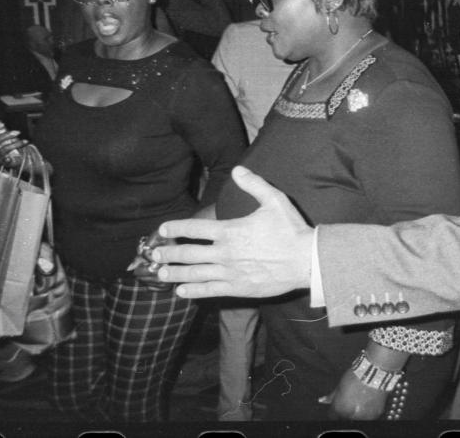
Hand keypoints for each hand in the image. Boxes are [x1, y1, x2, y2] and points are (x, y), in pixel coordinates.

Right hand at [0, 121, 26, 165]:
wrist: (17, 156)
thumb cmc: (10, 141)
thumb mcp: (7, 131)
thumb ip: (4, 125)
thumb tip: (2, 115)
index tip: (1, 123)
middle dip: (6, 135)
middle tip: (17, 132)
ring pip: (2, 150)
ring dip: (14, 144)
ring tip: (23, 141)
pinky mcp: (4, 161)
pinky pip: (5, 160)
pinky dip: (8, 159)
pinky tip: (10, 157)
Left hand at [151, 166, 313, 297]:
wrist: (306, 260)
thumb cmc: (291, 230)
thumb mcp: (275, 200)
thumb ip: (254, 184)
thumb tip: (237, 168)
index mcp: (230, 230)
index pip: (194, 227)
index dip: (175, 227)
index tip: (162, 229)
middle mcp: (225, 252)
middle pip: (188, 252)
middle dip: (168, 253)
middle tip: (153, 254)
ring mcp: (229, 272)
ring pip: (194, 274)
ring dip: (174, 273)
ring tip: (160, 273)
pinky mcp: (237, 287)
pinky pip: (209, 290)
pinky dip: (193, 291)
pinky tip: (181, 291)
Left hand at [320, 368, 388, 419]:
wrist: (375, 372)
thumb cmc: (356, 376)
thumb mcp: (340, 385)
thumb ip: (331, 396)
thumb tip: (322, 400)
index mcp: (340, 408)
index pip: (332, 416)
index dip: (333, 410)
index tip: (335, 406)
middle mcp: (351, 415)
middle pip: (344, 419)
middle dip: (344, 413)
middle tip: (348, 402)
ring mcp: (364, 416)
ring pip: (355, 420)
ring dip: (355, 414)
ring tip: (358, 401)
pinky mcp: (375, 415)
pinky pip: (367, 417)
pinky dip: (366, 412)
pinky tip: (366, 402)